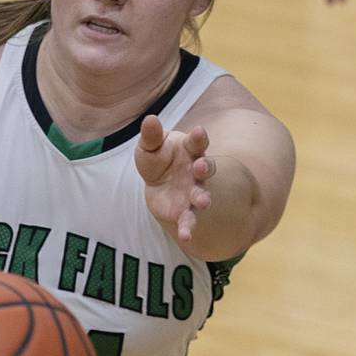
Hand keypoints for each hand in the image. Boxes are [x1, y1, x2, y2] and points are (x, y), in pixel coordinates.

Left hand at [136, 114, 213, 243]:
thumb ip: (151, 136)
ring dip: (204, 197)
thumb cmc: (158, 159)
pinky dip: (188, 228)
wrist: (158, 183)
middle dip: (205, 167)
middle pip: (206, 168)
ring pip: (202, 194)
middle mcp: (197, 171)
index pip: (197, 142)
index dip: (199, 137)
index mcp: (190, 150)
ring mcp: (193, 191)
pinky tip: (186, 236)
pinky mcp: (185, 210)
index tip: (199, 131)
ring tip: (204, 202)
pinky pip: (189, 220)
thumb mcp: (150, 146)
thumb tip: (149, 119)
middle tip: (201, 167)